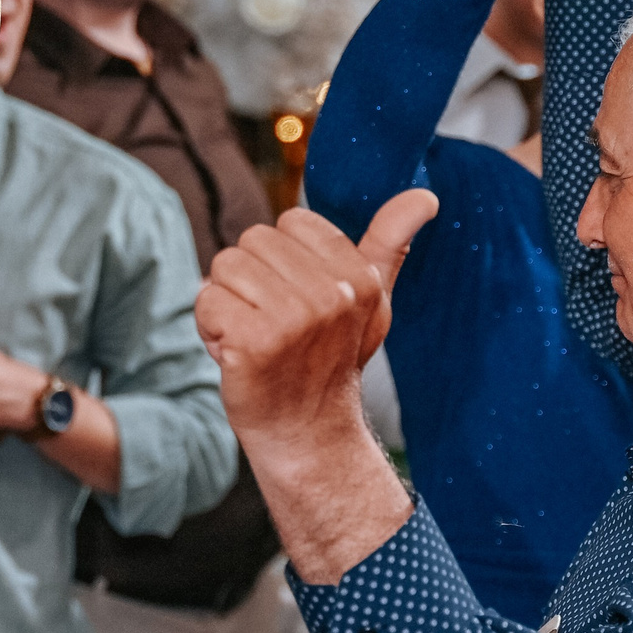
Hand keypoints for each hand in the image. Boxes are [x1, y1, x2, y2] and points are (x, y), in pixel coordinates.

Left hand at [195, 192, 436, 458]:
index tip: (298, 303)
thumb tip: (425, 196)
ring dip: (228, 305)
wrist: (308, 436)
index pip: (291, 222)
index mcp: (361, 277)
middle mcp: (333, 294)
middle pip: (252, 241)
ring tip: (254, 340)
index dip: (282, 261)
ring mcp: (295, 318)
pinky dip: (210, 328)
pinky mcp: (256, 341)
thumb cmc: (332, 362)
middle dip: (250, 281)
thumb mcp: (372, 302)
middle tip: (273, 328)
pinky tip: (236, 356)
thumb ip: (389, 244)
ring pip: (225, 266)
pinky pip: (207, 299)